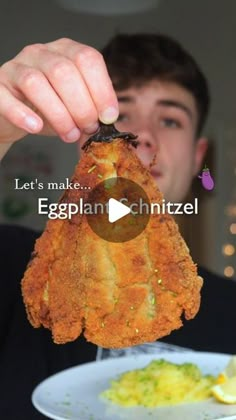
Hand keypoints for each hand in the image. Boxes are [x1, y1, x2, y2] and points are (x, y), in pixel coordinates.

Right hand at [0, 38, 118, 148]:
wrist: (13, 117)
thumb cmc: (47, 110)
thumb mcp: (74, 106)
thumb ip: (91, 108)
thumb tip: (108, 120)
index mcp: (65, 51)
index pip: (87, 59)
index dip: (101, 89)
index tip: (108, 117)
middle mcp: (40, 53)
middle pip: (64, 71)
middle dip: (82, 106)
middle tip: (88, 128)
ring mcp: (16, 67)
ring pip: (36, 83)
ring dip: (59, 114)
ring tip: (69, 135)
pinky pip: (6, 97)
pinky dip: (22, 114)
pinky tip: (36, 127)